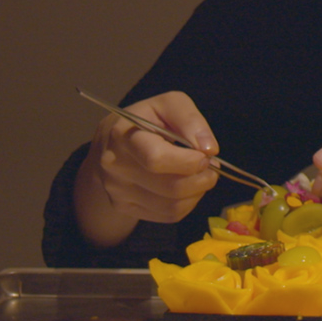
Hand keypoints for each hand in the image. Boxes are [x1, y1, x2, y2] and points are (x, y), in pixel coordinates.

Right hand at [75, 91, 219, 247]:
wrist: (111, 144)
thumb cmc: (145, 120)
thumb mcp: (168, 104)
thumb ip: (190, 119)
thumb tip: (209, 149)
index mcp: (123, 135)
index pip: (156, 159)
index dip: (188, 161)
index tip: (205, 155)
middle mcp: (116, 167)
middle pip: (170, 187)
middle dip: (202, 178)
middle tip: (211, 166)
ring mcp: (118, 192)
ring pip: (173, 206)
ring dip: (198, 192)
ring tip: (200, 175)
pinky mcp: (125, 208)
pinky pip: (168, 215)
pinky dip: (187, 204)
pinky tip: (187, 187)